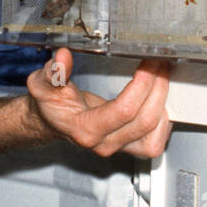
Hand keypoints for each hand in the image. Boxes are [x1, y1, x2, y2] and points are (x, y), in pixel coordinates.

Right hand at [26, 48, 171, 158]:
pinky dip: (163, 121)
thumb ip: (53, 72)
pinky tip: (158, 99)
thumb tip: (63, 58)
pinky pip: (154, 142)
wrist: (52, 121)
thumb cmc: (49, 104)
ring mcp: (118, 147)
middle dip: (157, 88)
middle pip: (144, 120)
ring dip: (163, 104)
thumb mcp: (42, 84)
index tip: (147, 64)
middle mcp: (104, 143)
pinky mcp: (128, 147)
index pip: (123, 111)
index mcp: (85, 129)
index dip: (141, 85)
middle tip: (159, 64)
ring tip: (162, 78)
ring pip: (154, 135)